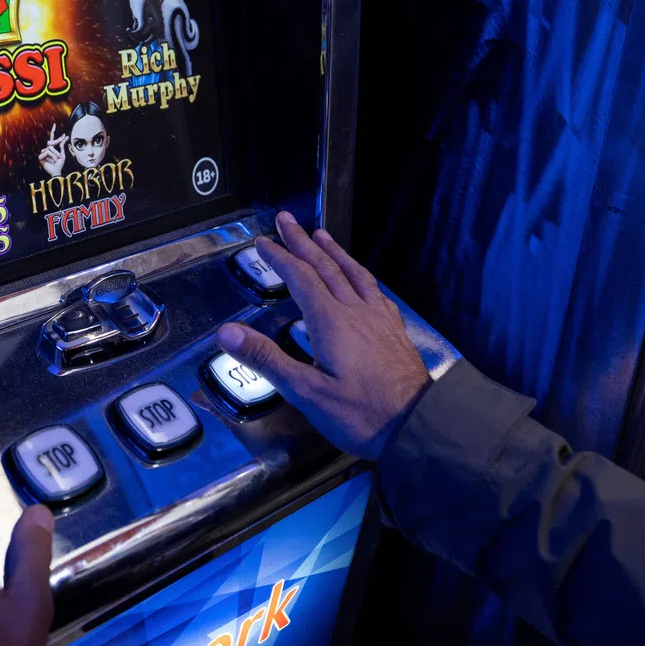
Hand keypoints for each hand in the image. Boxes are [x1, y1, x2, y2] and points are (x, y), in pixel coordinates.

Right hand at [38, 124, 67, 177]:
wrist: (57, 171)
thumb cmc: (59, 164)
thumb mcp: (63, 153)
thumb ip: (62, 145)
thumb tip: (66, 136)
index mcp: (51, 148)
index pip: (52, 138)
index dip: (53, 131)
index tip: (54, 124)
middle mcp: (46, 149)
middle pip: (51, 143)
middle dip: (56, 149)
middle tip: (60, 157)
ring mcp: (42, 153)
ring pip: (50, 148)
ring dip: (55, 155)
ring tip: (57, 160)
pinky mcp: (40, 157)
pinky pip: (47, 152)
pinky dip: (52, 156)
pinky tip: (53, 161)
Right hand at [216, 212, 431, 459]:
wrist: (418, 425)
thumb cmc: (360, 414)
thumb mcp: (305, 392)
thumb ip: (266, 359)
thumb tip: (226, 333)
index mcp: (330, 322)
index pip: (300, 278)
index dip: (279, 258)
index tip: (263, 242)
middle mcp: (355, 311)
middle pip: (326, 267)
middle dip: (302, 242)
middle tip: (286, 220)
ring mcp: (378, 319)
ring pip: (353, 274)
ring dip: (334, 251)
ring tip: (322, 235)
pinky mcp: (393, 331)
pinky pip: (374, 290)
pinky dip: (360, 274)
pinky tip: (361, 279)